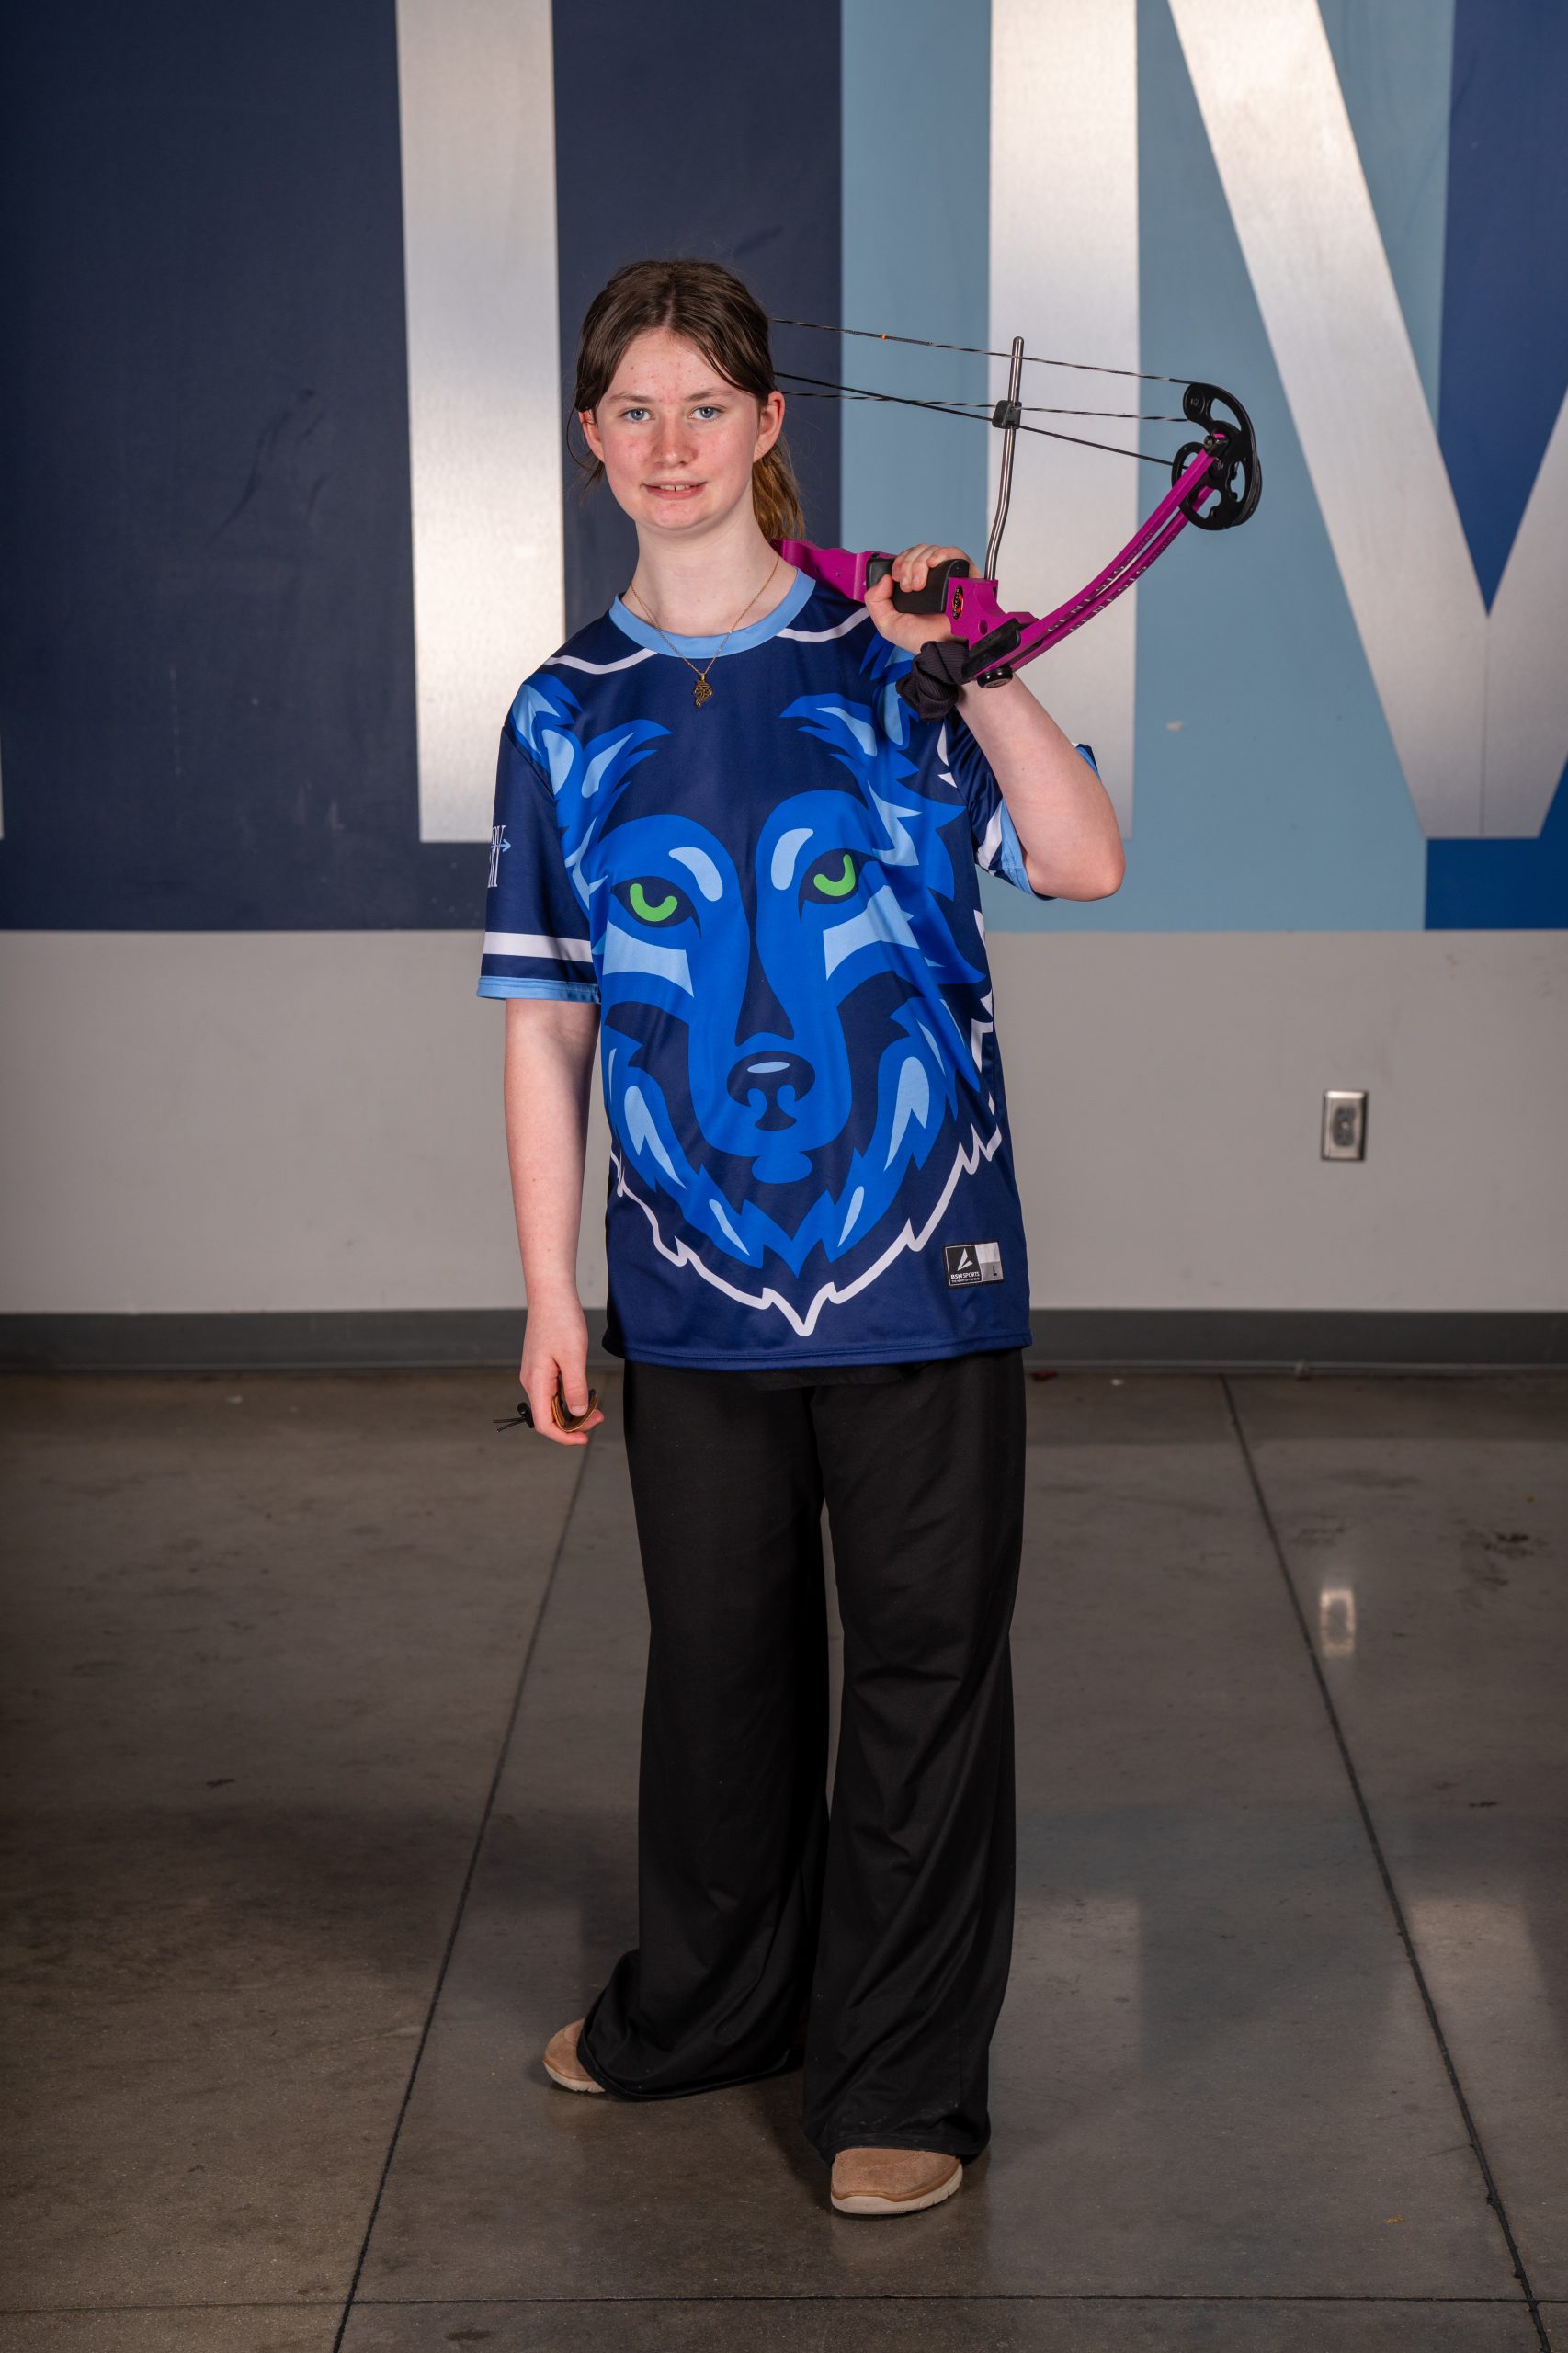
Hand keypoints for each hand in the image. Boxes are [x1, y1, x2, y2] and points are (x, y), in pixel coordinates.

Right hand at [519, 1297, 603, 1447]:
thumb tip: (576, 1412)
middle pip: (549, 1416)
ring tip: (595, 1407)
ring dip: (573, 1409)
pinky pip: (554, 1389)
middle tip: (598, 1418)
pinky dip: (570, 1396)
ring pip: (552, 1403)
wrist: (551, 1294)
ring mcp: (536, 1373)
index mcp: (536, 1382)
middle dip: (573, 1423)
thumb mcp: (573, 1357)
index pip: (544, 1423)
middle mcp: (532, 1381)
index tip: (584, 1438)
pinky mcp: (542, 1366)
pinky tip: (584, 1391)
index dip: (564, 1437)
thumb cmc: (560, 1320)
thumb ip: (575, 1388)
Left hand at [864, 543, 972, 655]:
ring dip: (920, 563)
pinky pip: (955, 553)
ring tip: (919, 585)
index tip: (896, 578)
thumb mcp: (886, 622)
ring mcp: (949, 576)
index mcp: (916, 585)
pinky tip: (932, 564)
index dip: (900, 561)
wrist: (939, 647)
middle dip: (908, 564)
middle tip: (908, 586)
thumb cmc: (919, 639)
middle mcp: (932, 578)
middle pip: (919, 552)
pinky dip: (941, 554)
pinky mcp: (966, 576)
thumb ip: (875, 600)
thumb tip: (884, 577)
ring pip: (932, 551)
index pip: (908, 558)